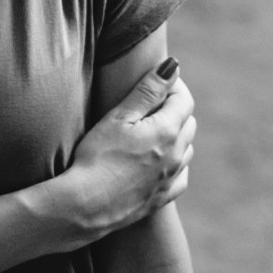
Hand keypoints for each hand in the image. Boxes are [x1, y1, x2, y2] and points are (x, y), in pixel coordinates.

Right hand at [60, 64, 193, 242]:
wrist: (85, 206)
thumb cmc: (96, 157)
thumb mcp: (118, 117)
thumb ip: (148, 90)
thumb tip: (172, 66)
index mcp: (168, 131)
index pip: (184, 100)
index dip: (172, 86)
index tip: (154, 82)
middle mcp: (177, 155)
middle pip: (188, 123)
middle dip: (174, 109)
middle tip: (149, 105)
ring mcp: (171, 178)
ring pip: (186, 149)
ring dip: (176, 136)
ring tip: (150, 132)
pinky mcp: (162, 198)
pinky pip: (181, 176)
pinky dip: (175, 164)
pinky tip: (158, 162)